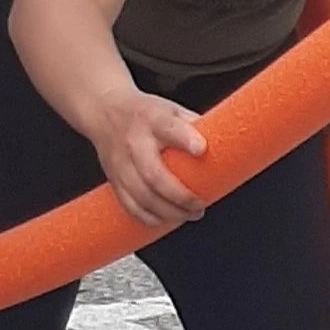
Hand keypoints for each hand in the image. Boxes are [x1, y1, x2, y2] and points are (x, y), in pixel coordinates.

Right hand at [90, 91, 208, 227]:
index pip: (168, 128)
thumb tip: (225, 146)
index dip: (185, 139)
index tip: (202, 149)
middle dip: (180, 196)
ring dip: (168, 212)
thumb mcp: (171, 109)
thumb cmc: (145, 113)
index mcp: (153, 120)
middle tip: (200, 205)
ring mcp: (121, 163)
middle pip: (153, 174)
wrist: (104, 111)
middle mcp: (134, 142)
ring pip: (141, 196)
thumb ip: (194, 126)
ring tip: (189, 215)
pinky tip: (167, 220)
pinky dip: (150, 218)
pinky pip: (130, 206)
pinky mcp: (114, 180)